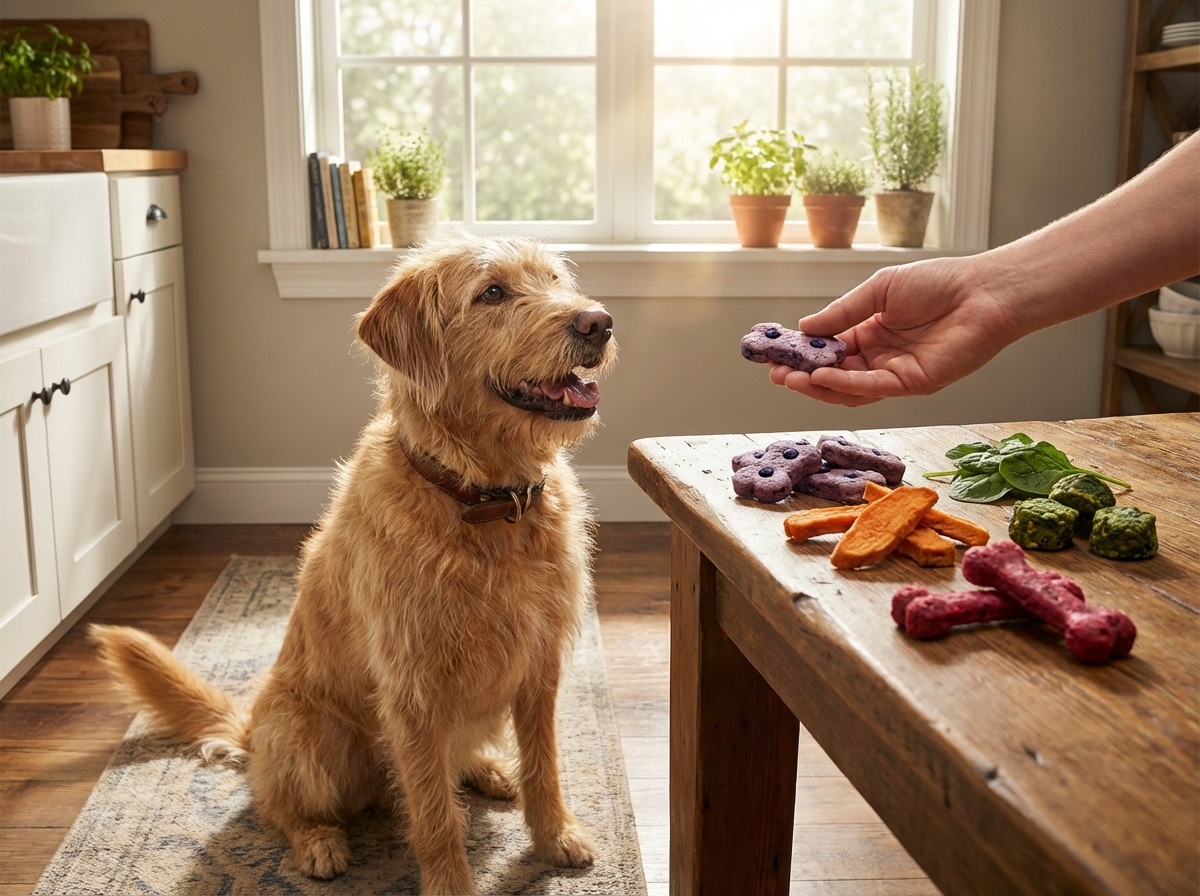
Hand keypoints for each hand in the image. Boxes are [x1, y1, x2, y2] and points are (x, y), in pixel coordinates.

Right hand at [769, 256, 1023, 406]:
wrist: (984, 292)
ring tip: (791, 379)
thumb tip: (805, 328)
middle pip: (833, 374)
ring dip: (818, 386)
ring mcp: (895, 373)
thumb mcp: (879, 290)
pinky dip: (846, 386)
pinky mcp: (912, 384)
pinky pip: (872, 389)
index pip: (828, 349)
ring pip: (848, 389)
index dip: (802, 354)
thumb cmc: (939, 283)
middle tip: (777, 375)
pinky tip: (823, 377)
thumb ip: (843, 312)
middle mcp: (879, 357)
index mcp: (870, 332)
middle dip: (803, 376)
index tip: (775, 354)